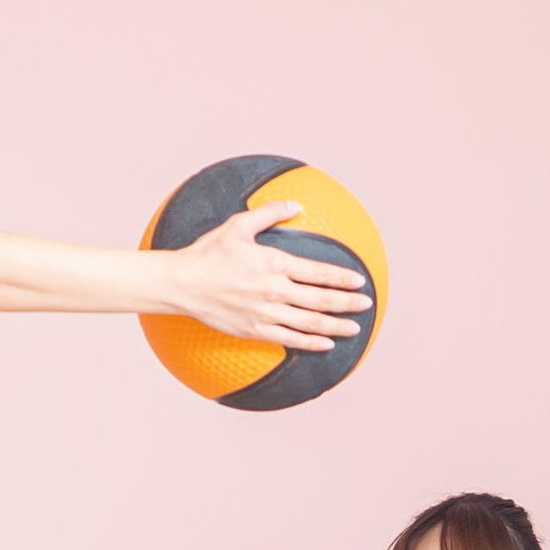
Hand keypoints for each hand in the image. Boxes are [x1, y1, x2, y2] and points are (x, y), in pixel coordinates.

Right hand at [168, 202, 371, 349]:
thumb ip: (270, 213)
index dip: (342, 277)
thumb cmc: (209, 253)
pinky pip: (290, 339)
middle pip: (321, 299)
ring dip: (336, 326)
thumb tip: (296, 204)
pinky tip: (326, 344)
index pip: (318, 272)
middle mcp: (274, 290)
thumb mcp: (238, 225)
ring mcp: (266, 313)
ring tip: (354, 328)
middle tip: (366, 304)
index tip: (359, 280)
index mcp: (274, 263)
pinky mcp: (255, 330)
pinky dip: (311, 342)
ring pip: (310, 322)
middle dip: (348, 303)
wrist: (183, 283)